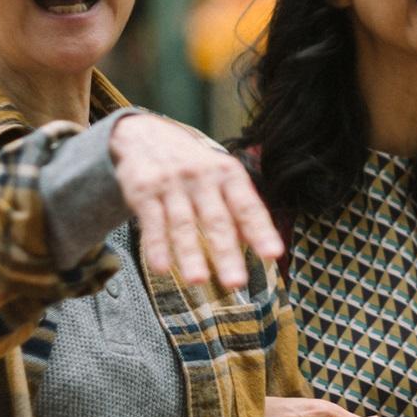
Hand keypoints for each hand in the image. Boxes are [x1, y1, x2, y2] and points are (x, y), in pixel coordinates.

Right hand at [110, 114, 283, 290]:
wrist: (144, 134)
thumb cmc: (193, 164)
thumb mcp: (220, 176)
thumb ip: (237, 207)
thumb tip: (254, 243)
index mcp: (227, 174)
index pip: (248, 206)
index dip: (261, 231)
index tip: (273, 255)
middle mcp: (201, 177)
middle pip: (216, 220)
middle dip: (226, 253)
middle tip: (236, 283)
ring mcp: (171, 184)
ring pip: (183, 224)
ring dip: (190, 254)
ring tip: (199, 281)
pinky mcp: (143, 191)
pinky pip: (152, 222)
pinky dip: (156, 246)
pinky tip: (162, 268)